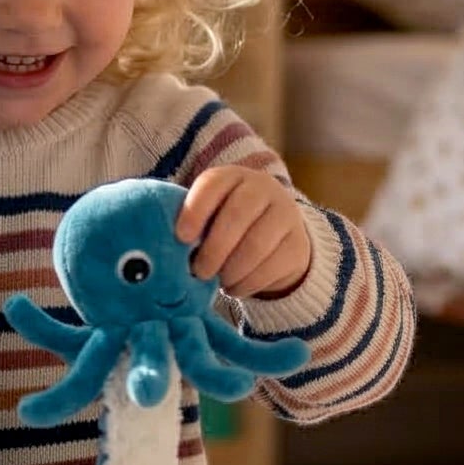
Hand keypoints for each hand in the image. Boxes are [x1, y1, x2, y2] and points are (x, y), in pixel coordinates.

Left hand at [175, 166, 312, 300]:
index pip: (212, 185)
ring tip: (218, 281)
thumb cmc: (226, 224)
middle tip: (199, 271)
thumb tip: (165, 247)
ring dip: (231, 270)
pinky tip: (234, 288)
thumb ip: (191, 224)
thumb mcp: (209, 215)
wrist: (275, 235)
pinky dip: (248, 283)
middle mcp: (262, 188)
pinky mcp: (298, 244)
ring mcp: (285, 214)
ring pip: (256, 245)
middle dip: (213, 249)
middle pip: (237, 216)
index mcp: (231, 176)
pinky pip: (272, 267)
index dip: (195, 211)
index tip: (181, 238)